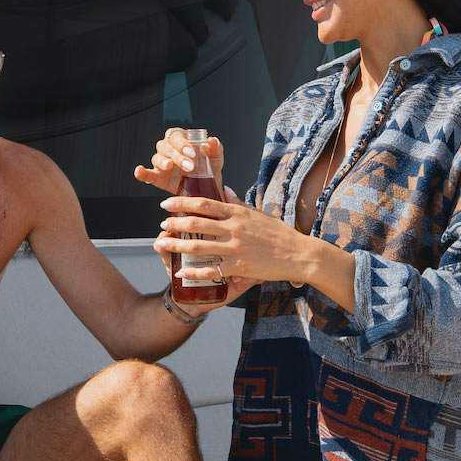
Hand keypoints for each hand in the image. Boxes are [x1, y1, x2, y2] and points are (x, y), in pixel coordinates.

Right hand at [133, 127, 223, 197]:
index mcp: (182, 140)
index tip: (192, 153)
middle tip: (189, 165)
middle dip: (177, 155)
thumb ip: (216, 148)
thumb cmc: (210, 169)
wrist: (208, 189)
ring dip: (162, 162)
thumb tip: (212, 141)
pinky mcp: (158, 178)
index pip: (176, 136)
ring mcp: (162, 164)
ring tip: (169, 167)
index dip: (182, 143)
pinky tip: (139, 171)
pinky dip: (142, 173)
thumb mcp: (216, 158)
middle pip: (165, 146)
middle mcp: (170, 150)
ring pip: (156, 157)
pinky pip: (147, 174)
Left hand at [155, 190, 314, 288]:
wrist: (299, 254)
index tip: (166, 204)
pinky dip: (193, 272)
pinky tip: (181, 273)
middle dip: (174, 224)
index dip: (181, 203)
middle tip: (161, 224)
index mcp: (238, 213)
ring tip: (161, 245)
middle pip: (196, 224)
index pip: (204, 203)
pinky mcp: (238, 267)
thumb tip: (224, 188)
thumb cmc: (279, 233)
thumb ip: (238, 202)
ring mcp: (235, 248)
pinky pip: (211, 270)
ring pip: (198, 247)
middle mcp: (234, 228)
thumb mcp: (258, 213)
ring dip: (176, 246)